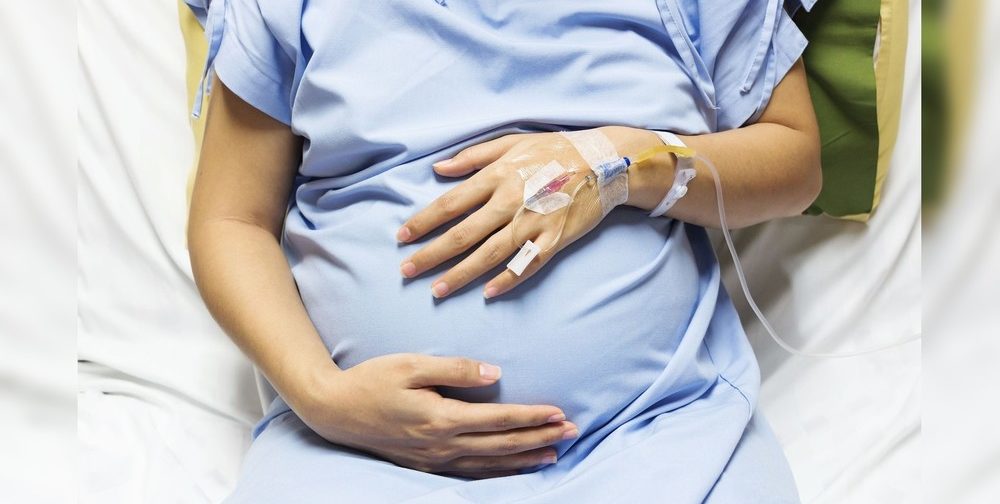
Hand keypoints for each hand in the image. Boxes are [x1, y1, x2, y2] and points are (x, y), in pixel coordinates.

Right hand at [294, 353, 577, 478]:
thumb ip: (456, 369)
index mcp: (441, 417)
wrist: (334, 411)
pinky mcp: (426, 465)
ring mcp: (434, 459)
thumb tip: (496, 374)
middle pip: (502, 445)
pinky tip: (512, 468)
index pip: (499, 419)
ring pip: (490, 464)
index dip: (532, 417)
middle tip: (572, 432)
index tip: (559, 413)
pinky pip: (471, 473)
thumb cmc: (372, 381)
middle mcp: (442, 444)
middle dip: (540, 439)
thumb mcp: (412, 364)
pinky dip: (498, 473)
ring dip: (524, 459)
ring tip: (554, 455)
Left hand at [396, 126, 668, 298]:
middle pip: (463, 234)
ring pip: (489, 254)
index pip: (450, 203)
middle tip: (407, 271)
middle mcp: (511, 201)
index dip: (423, 222)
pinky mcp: (554, 239)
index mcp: (498, 176)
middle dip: (431, 255)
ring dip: (461, 275)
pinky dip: (507, 279)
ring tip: (437, 290)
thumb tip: (438, 168)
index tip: (401, 237)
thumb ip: (473, 157)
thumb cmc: (555, 149)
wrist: (606, 162)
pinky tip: (488, 293)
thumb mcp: (512, 142)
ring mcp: (533, 223)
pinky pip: (527, 264)